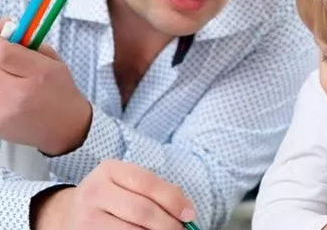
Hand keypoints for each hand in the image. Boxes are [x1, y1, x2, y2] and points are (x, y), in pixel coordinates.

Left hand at [0, 18, 91, 154]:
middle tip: (7, 59)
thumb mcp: (52, 63)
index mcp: (39, 76)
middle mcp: (17, 96)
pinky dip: (0, 89)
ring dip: (0, 73)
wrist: (64, 129)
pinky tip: (8, 92)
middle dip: (0, 59)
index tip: (3, 34)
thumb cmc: (60, 94)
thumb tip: (2, 26)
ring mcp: (2, 112)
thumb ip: (27, 44)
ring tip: (11, 77)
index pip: (2, 51)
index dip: (0, 38)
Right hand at [34, 159, 195, 229]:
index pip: (147, 183)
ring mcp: (87, 217)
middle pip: (141, 210)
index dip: (172, 199)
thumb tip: (186, 209)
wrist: (70, 213)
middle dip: (167, 223)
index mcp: (109, 170)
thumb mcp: (129, 183)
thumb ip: (157, 189)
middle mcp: (95, 191)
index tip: (190, 214)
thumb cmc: (112, 196)